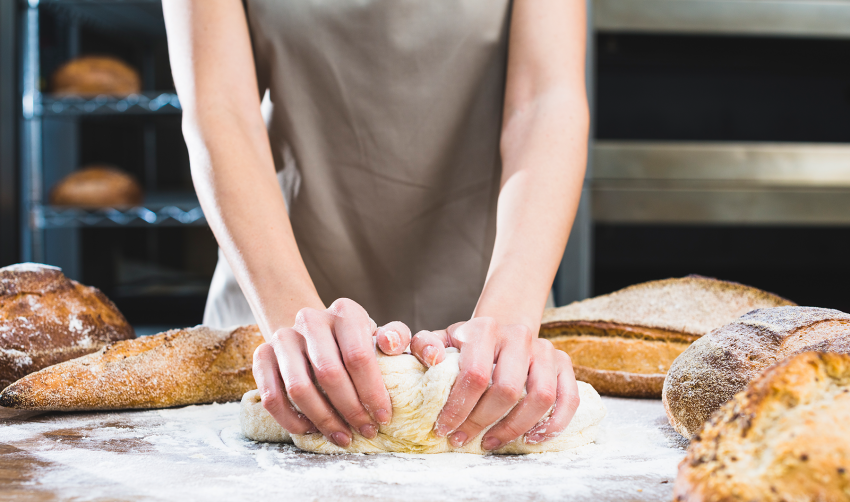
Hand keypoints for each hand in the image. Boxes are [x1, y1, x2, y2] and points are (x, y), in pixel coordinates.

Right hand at [252, 298, 411, 446]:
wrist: (313, 333)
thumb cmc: (354, 341)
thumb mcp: (378, 335)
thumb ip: (395, 338)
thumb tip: (392, 344)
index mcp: (345, 312)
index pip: (358, 356)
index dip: (372, 392)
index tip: (383, 417)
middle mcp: (311, 319)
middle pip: (329, 374)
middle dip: (350, 410)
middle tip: (365, 430)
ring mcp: (283, 336)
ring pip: (299, 388)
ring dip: (323, 419)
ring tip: (341, 435)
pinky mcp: (261, 355)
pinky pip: (271, 396)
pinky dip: (292, 420)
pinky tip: (312, 429)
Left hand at [410, 318, 579, 449]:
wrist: (500, 332)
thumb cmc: (466, 345)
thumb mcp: (440, 340)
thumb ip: (425, 346)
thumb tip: (432, 359)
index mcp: (485, 328)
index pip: (475, 375)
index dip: (459, 408)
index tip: (444, 428)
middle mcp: (518, 336)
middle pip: (507, 390)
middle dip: (481, 422)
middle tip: (462, 439)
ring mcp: (545, 349)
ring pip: (540, 398)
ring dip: (515, 428)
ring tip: (491, 442)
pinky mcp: (564, 363)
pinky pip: (568, 398)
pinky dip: (554, 424)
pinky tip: (531, 438)